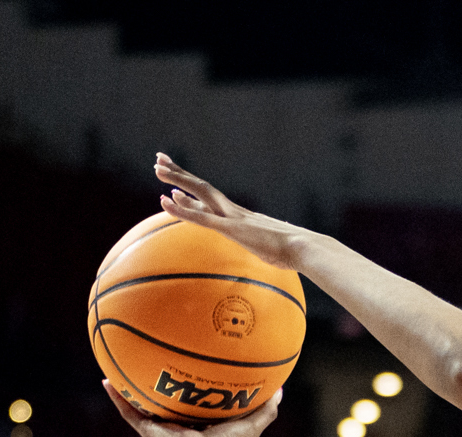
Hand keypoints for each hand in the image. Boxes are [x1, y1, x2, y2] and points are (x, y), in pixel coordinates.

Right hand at [103, 380, 280, 436]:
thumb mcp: (251, 423)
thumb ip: (266, 407)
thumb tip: (280, 389)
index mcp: (197, 420)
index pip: (191, 399)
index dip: (189, 385)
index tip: (186, 365)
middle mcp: (176, 422)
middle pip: (163, 399)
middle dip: (156, 382)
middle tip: (151, 359)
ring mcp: (159, 426)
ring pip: (140, 403)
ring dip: (129, 387)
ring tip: (118, 366)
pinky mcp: (147, 428)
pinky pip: (128, 411)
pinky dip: (117, 398)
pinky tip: (106, 381)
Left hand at [154, 154, 309, 269]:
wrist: (304, 248)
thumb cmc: (291, 252)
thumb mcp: (268, 248)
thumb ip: (262, 244)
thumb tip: (268, 250)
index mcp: (239, 216)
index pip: (210, 197)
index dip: (190, 188)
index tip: (174, 180)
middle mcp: (233, 210)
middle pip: (202, 187)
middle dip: (179, 173)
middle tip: (159, 160)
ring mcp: (232, 217)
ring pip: (200, 193)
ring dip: (177, 180)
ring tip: (157, 169)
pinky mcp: (232, 228)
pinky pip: (202, 218)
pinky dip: (183, 209)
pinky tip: (166, 201)